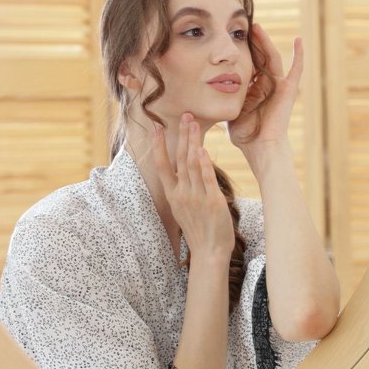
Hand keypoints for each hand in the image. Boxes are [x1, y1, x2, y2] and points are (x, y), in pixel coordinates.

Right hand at [149, 114, 233, 268]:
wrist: (209, 252)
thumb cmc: (199, 231)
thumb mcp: (185, 209)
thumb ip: (185, 189)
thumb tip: (188, 170)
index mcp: (173, 196)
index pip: (162, 166)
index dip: (159, 146)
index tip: (156, 129)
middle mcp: (182, 194)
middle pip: (179, 159)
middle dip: (181, 136)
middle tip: (185, 116)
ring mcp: (196, 198)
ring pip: (192, 164)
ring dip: (193, 142)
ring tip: (194, 123)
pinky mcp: (212, 201)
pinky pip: (206, 179)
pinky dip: (204, 164)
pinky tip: (202, 149)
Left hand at [227, 23, 303, 152]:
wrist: (261, 147)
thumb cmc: (246, 135)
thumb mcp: (231, 110)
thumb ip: (224, 99)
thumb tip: (205, 91)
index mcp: (255, 91)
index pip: (249, 65)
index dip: (242, 51)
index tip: (231, 36)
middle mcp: (268, 86)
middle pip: (260, 57)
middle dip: (253, 42)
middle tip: (243, 25)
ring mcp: (279, 87)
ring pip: (272, 58)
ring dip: (265, 42)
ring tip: (256, 26)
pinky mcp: (288, 90)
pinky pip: (296, 69)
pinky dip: (299, 55)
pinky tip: (299, 40)